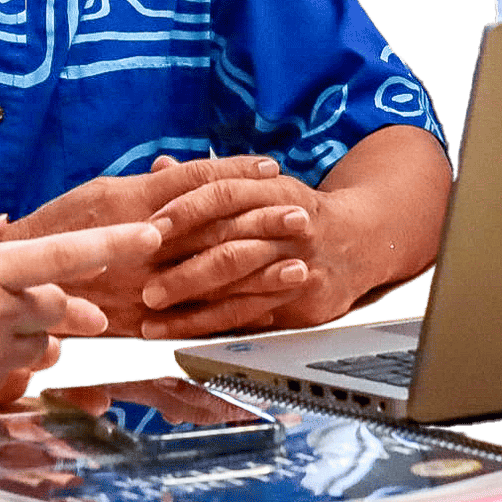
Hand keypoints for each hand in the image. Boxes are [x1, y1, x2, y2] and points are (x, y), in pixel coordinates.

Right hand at [0, 159, 274, 335]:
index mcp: (128, 206)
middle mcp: (139, 246)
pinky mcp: (137, 326)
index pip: (195, 185)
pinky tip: (260, 313)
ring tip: (298, 267)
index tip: (273, 170)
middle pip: (213, 232)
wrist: (11, 284)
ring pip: (210, 279)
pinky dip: (229, 318)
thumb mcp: (94, 196)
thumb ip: (140, 189)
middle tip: (303, 217)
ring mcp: (140, 289)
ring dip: (258, 274)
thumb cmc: (51, 234)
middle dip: (261, 224)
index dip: (237, 176)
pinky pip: (191, 324)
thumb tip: (172, 170)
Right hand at [0, 223, 154, 419]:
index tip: (153, 233)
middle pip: (60, 308)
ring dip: (37, 339)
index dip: (114, 242)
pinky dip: (7, 367)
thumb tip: (6, 224)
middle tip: (90, 313)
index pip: (64, 254)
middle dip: (73, 309)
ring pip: (42, 348)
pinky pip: (15, 381)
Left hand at [136, 159, 349, 338]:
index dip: (187, 210)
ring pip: (240, 289)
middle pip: (231, 247)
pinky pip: (252, 317)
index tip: (150, 228)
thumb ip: (209, 180)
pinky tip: (182, 334)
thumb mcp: (260, 185)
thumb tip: (159, 166)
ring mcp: (298, 265)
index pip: (225, 194)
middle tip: (144, 287)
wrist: (358, 241)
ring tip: (152, 322)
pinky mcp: (302, 302)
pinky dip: (215, 327)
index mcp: (273, 190)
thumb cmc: (293, 210)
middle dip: (184, 271)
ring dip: (193, 309)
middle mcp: (288, 226)